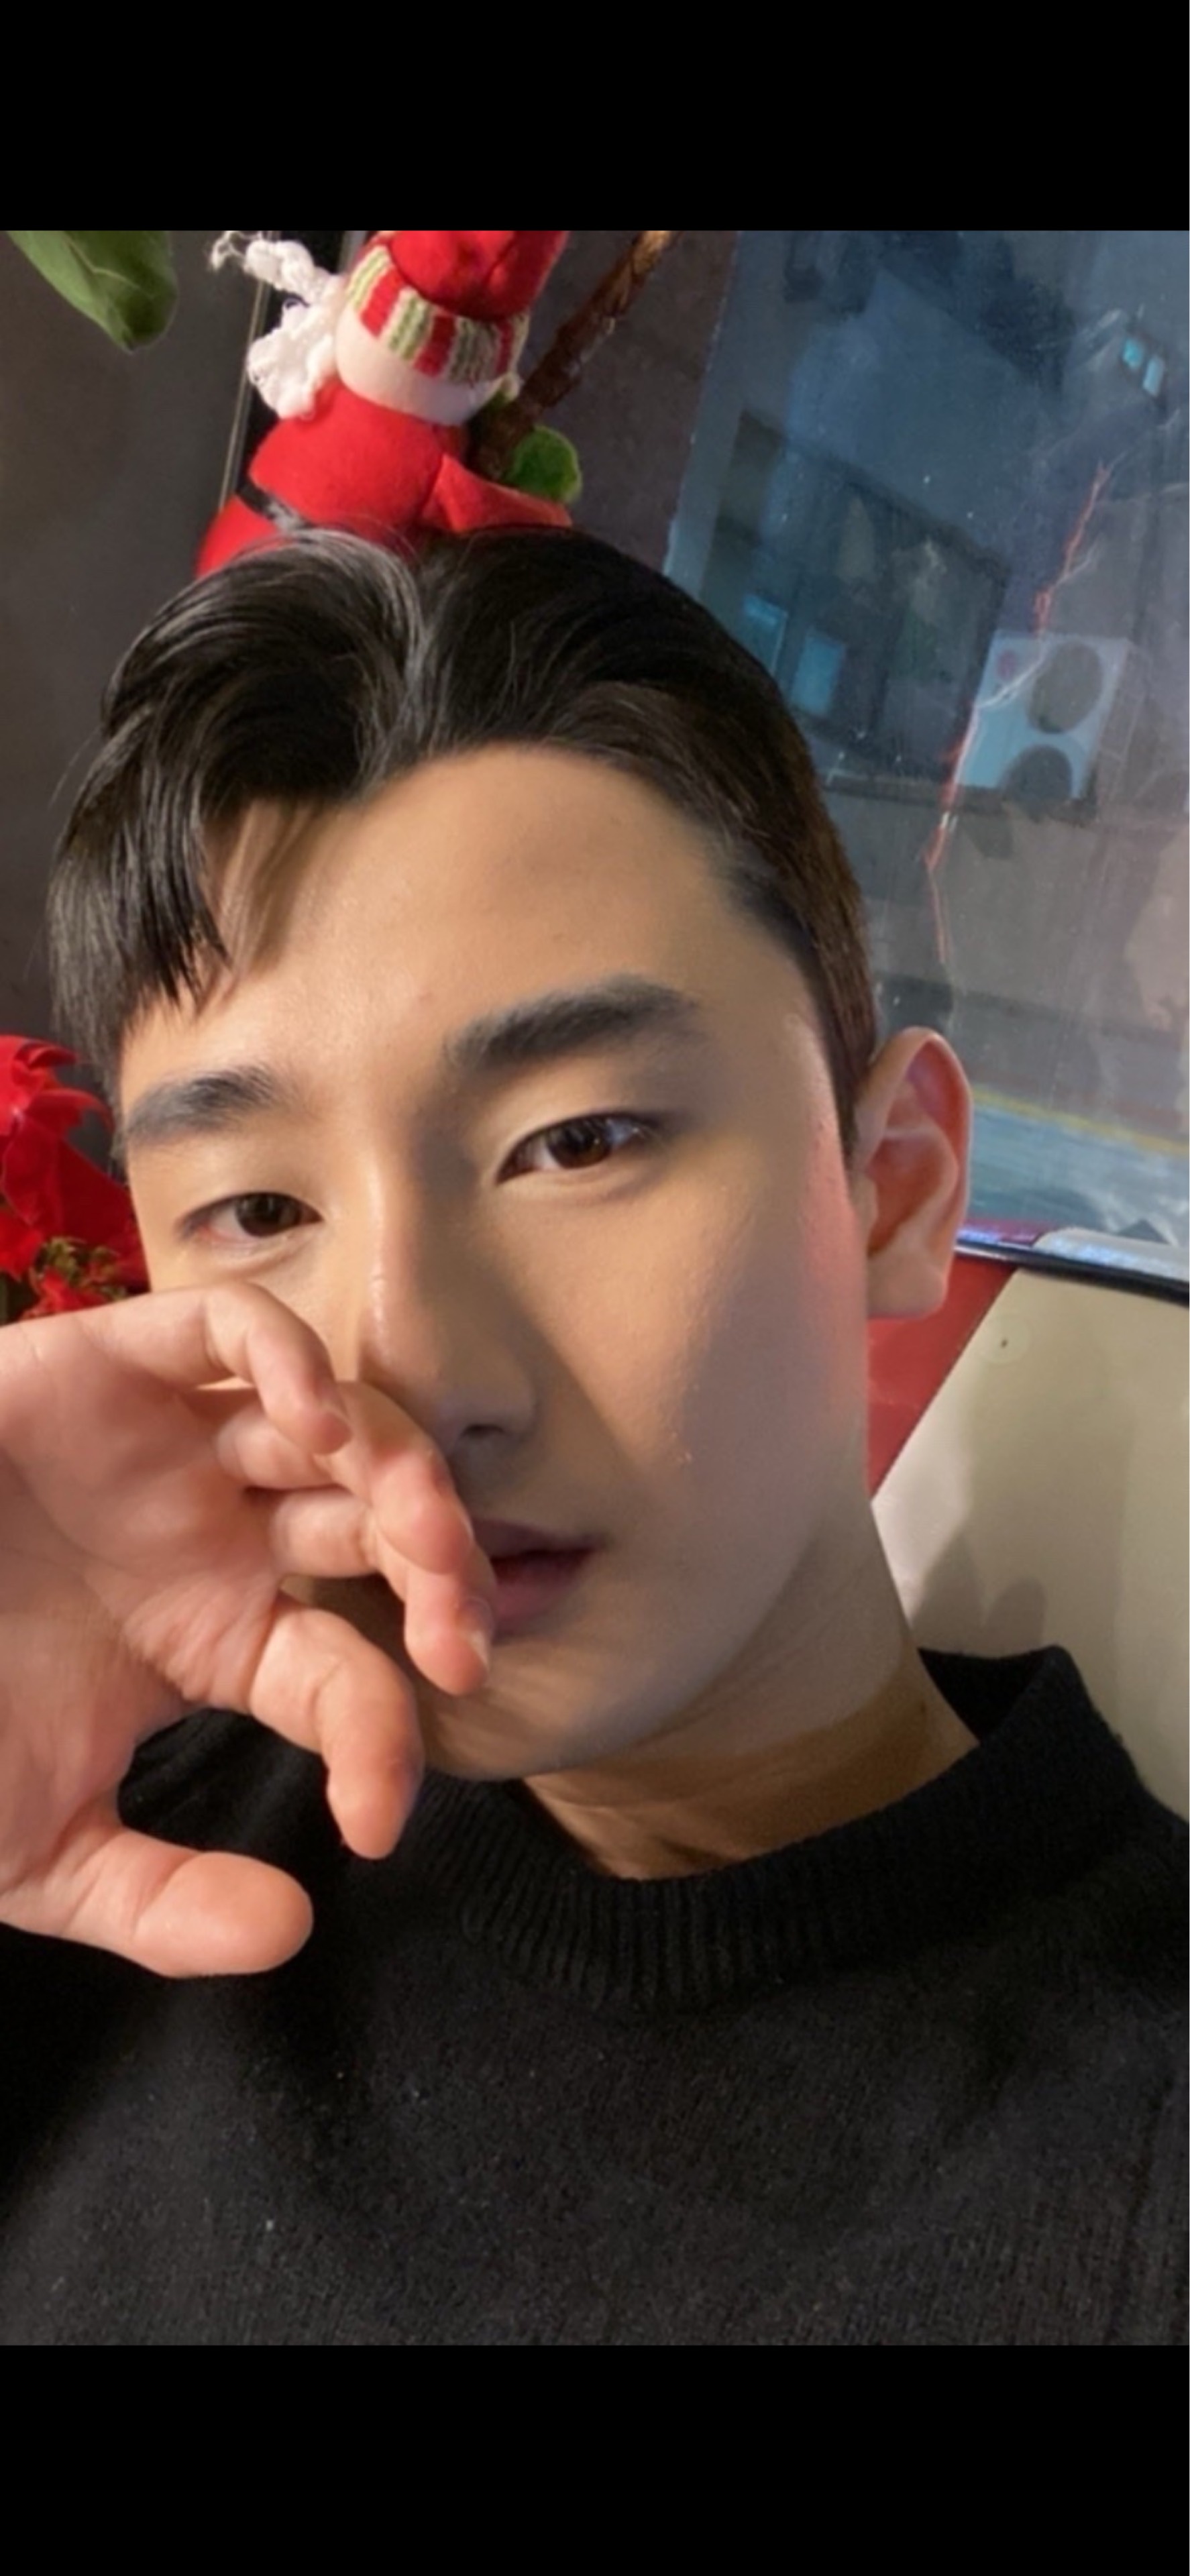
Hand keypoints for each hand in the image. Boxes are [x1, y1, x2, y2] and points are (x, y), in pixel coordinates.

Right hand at [0, 1282, 494, 1976]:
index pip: (349, 1672)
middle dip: (444, 1572)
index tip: (373, 1818)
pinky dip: (292, 1358)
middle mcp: (219, 1531)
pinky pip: (232, 1328)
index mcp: (220, 1635)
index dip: (386, 1739)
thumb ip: (160, 1903)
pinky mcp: (112, 1365)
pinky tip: (314, 1423)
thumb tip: (290, 1930)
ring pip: (337, 1422)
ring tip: (414, 1533)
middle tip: (458, 1638)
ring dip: (400, 1468)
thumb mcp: (38, 1851)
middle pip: (379, 1525)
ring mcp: (174, 1443)